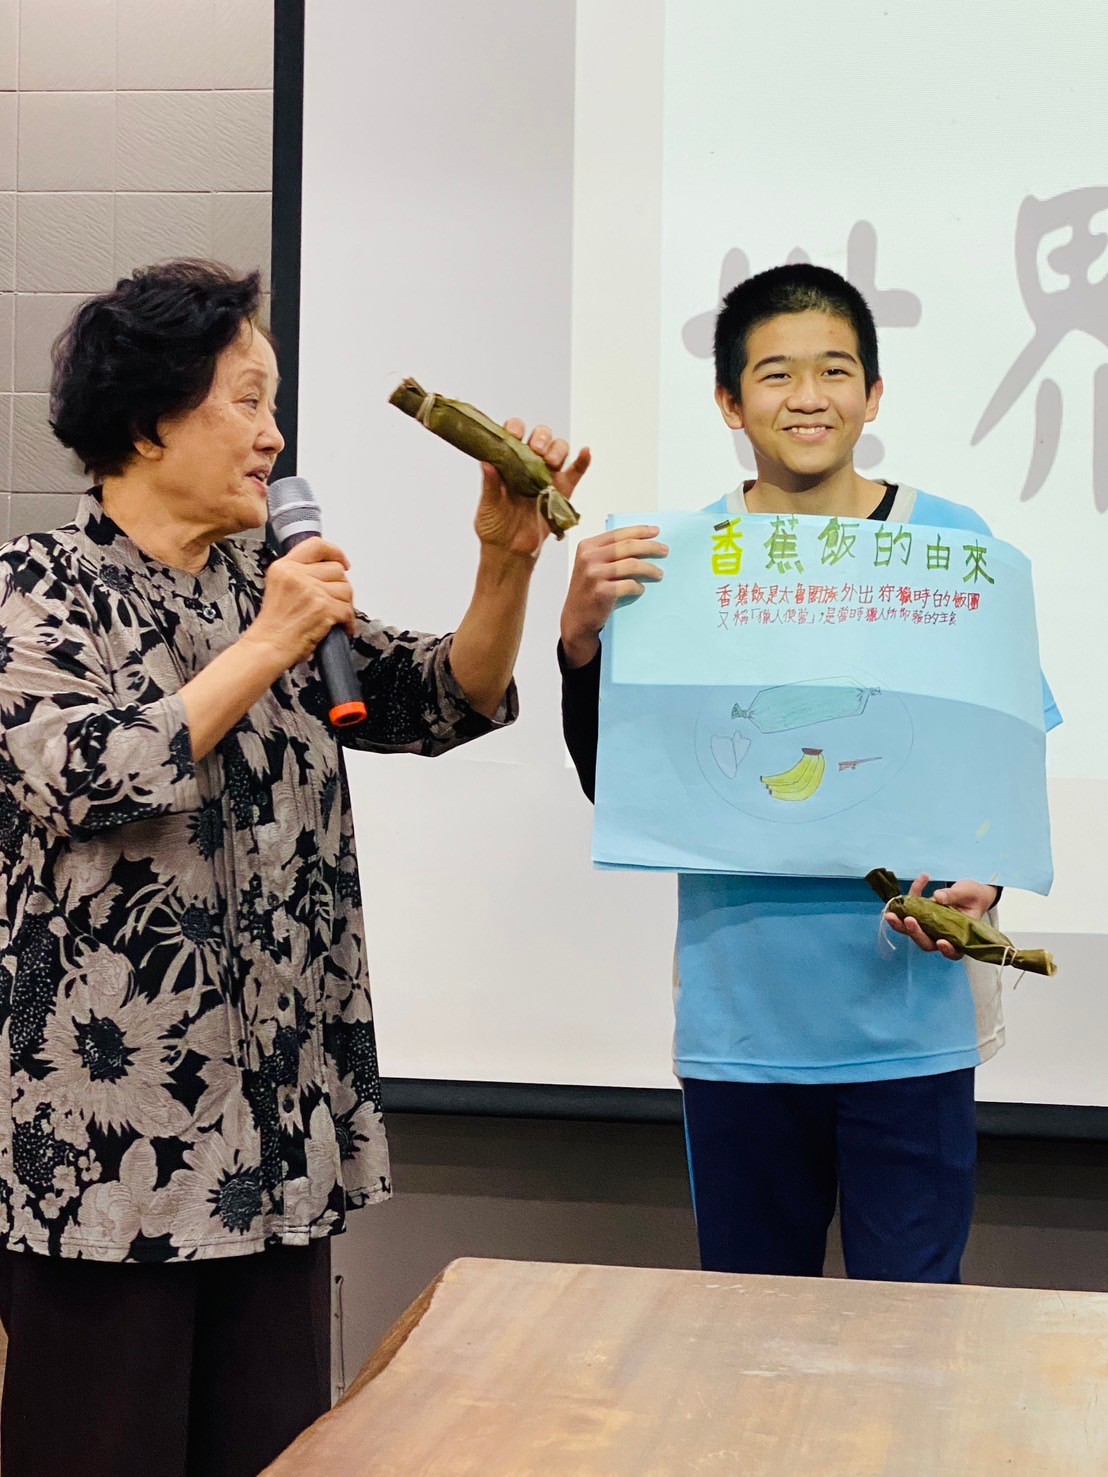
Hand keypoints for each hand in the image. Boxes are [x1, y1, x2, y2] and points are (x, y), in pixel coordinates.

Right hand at [243, 538, 355, 669]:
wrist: (268, 647)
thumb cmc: (273, 626)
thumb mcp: (279, 588)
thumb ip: (299, 575)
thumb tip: (326, 573)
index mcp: (284, 567)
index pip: (316, 545)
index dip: (335, 552)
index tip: (343, 561)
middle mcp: (297, 575)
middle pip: (337, 570)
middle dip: (341, 587)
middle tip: (336, 600)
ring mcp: (311, 591)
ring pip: (346, 589)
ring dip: (345, 605)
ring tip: (335, 616)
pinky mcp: (323, 608)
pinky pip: (348, 610)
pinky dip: (348, 622)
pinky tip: (340, 627)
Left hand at [475, 420, 590, 560]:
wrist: (510, 551)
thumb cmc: (495, 527)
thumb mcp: (487, 507)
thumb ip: (489, 485)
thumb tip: (487, 463)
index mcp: (508, 462)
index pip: (514, 434)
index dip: (515, 429)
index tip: (514, 436)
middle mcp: (529, 465)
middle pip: (541, 437)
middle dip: (541, 438)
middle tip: (536, 451)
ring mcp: (547, 477)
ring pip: (559, 450)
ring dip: (557, 450)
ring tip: (551, 462)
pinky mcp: (562, 493)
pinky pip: (576, 473)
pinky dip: (583, 461)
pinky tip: (585, 453)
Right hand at [559, 525, 669, 667]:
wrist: (576, 619)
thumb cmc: (589, 591)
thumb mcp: (592, 565)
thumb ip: (609, 553)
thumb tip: (642, 543)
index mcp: (587, 547)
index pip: (618, 534)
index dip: (640, 531)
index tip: (656, 531)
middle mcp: (589, 558)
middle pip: (628, 546)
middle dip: (650, 547)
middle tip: (665, 551)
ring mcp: (594, 575)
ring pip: (632, 565)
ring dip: (650, 569)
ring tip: (659, 574)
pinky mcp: (602, 592)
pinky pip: (629, 585)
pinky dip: (639, 587)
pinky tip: (641, 590)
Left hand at [885, 874, 999, 960]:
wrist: (971, 892)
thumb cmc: (974, 897)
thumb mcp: (968, 894)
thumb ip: (954, 896)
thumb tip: (937, 897)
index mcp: (960, 936)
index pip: (954, 952)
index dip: (947, 950)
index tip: (941, 942)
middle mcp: (943, 934)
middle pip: (927, 943)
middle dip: (915, 933)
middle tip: (908, 920)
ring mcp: (930, 926)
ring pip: (913, 931)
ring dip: (900, 924)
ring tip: (890, 914)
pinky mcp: (922, 915)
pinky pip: (912, 909)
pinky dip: (912, 896)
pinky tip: (922, 879)